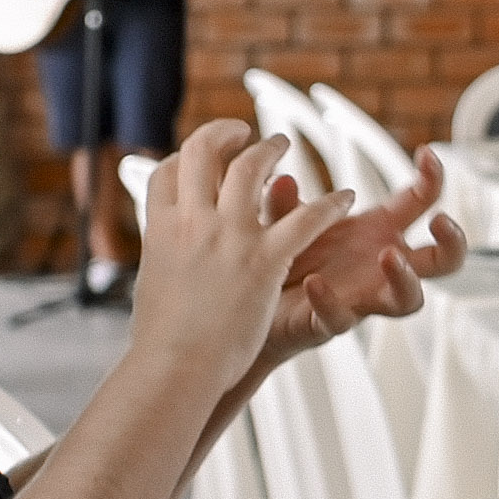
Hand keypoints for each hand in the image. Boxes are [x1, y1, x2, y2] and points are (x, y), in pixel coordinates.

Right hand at [126, 122, 353, 382]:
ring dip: (271, 150)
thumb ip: (164, 258)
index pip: (168, 172)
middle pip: (202, 153)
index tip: (201, 160)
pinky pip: (306, 219)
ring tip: (283, 144)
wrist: (175, 367)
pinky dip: (329, 205)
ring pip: (252, 169)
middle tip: (243, 132)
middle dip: (224, 134)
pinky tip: (344, 199)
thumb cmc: (163, 339)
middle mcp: (192, 222)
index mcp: (161, 229)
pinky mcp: (264, 259)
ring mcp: (229, 237)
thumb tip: (163, 253)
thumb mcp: (153, 283)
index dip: (185, 159)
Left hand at [255, 143, 468, 366]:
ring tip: (388, 256)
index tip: (427, 153)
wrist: (252, 311)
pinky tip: (315, 283)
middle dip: (452, 242)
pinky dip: (330, 301)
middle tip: (441, 222)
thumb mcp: (284, 222)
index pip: (420, 203)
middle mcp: (379, 266)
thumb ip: (284, 204)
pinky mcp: (331, 323)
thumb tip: (280, 180)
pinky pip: (341, 319)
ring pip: (408, 300)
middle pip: (442, 261)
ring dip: (406, 278)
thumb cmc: (285, 260)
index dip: (432, 178)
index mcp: (376, 231)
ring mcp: (362, 297)